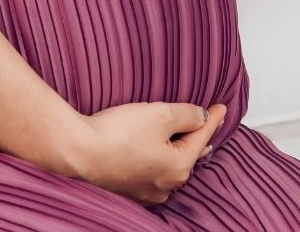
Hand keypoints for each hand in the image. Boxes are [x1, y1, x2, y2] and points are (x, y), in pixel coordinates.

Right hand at [62, 101, 226, 205]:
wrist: (77, 152)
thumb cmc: (117, 135)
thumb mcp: (161, 114)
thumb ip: (187, 115)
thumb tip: (201, 117)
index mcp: (178, 168)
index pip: (202, 137)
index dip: (213, 119)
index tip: (222, 108)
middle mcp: (164, 186)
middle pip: (188, 155)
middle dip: (199, 138)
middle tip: (209, 123)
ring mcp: (144, 191)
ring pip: (171, 167)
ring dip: (179, 150)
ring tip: (188, 139)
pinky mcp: (127, 188)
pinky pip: (152, 173)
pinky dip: (160, 160)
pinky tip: (158, 155)